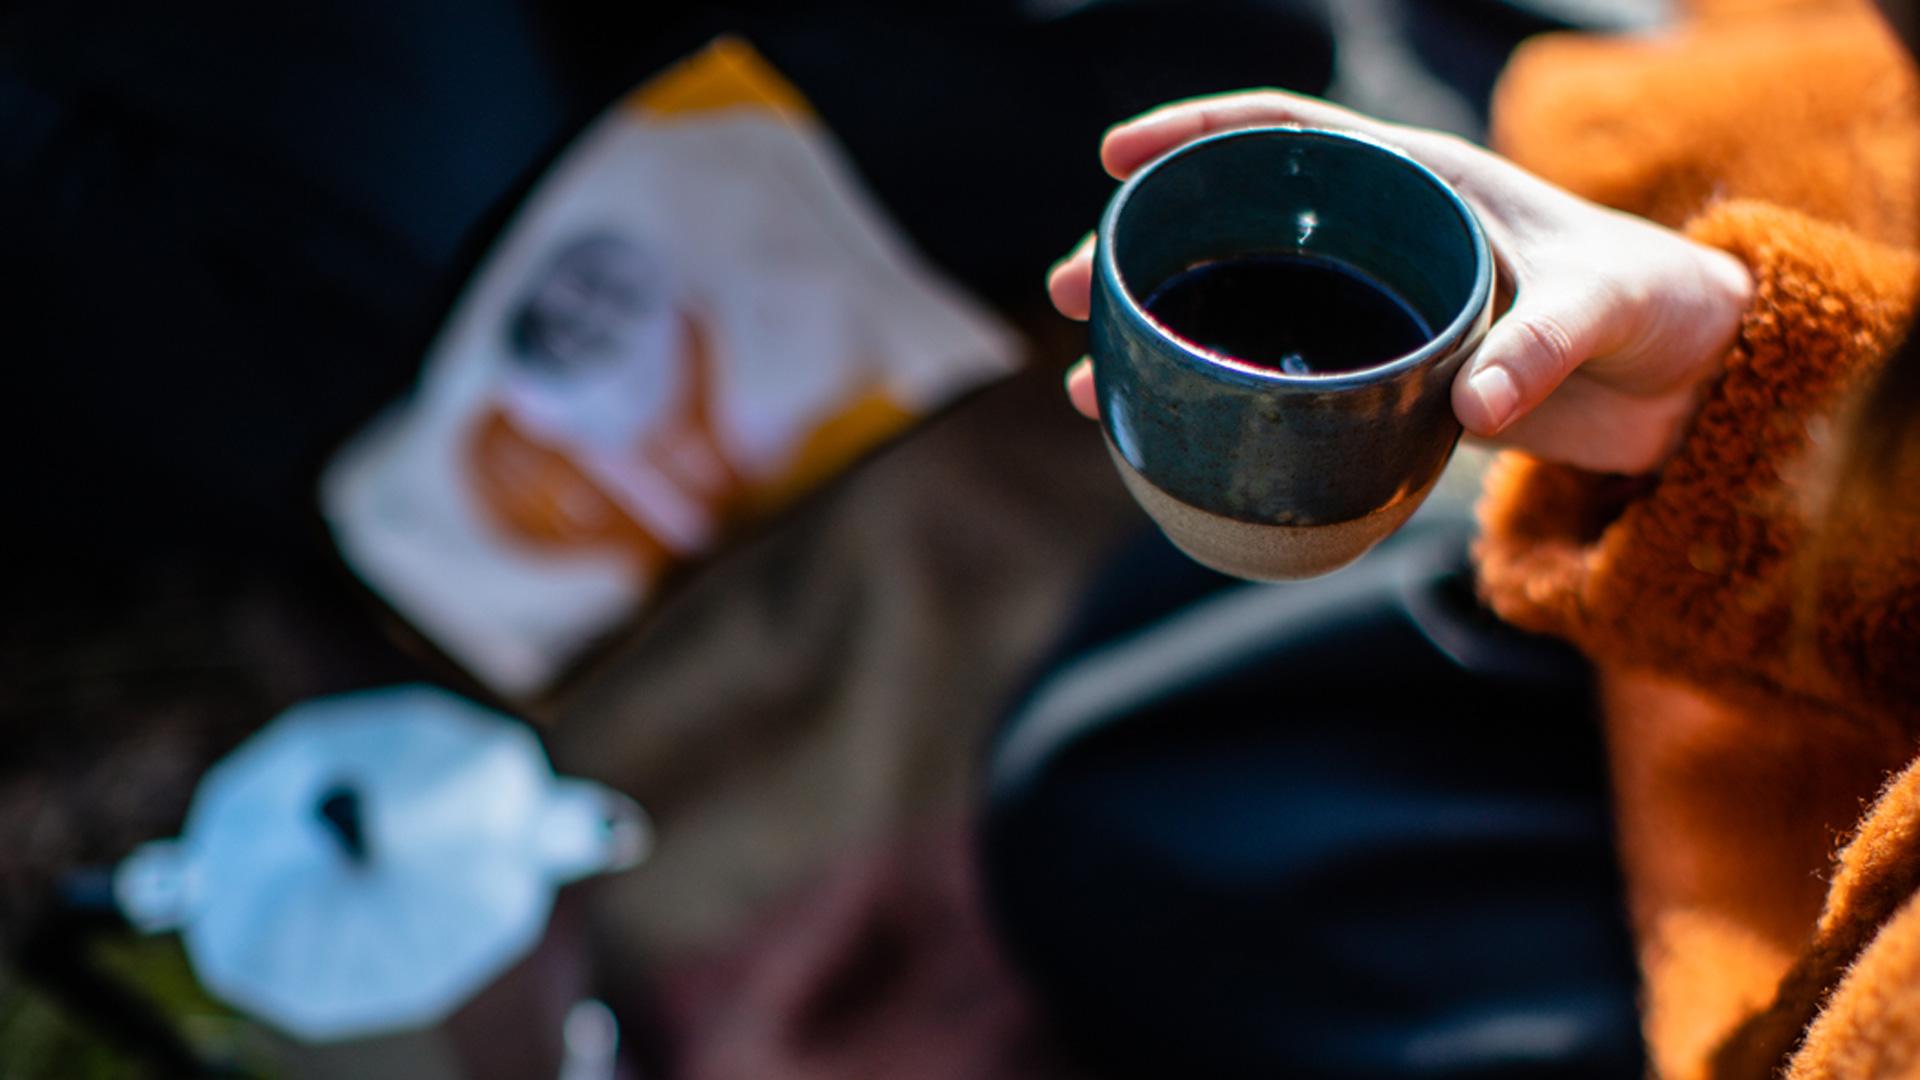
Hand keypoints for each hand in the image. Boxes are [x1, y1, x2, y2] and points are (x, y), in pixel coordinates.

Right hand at [1050, 91, 1752, 474]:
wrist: (1694, 381)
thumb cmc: (1656, 307)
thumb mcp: (1607, 309)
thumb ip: (1544, 345)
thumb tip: (1471, 409)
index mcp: (1420, 183)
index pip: (1285, 134)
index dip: (1196, 135)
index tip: (1115, 157)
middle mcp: (1383, 238)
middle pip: (1237, 230)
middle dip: (1144, 253)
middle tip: (1069, 290)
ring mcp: (1378, 312)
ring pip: (1246, 314)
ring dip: (1165, 342)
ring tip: (1090, 381)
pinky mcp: (1386, 381)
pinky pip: (1285, 383)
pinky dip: (1224, 406)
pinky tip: (1170, 439)